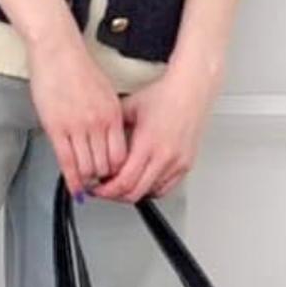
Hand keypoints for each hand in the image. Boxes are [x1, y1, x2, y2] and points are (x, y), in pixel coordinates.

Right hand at [27, 23, 127, 196]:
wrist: (57, 51)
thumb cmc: (78, 68)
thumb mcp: (105, 94)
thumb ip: (109, 118)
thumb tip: (109, 141)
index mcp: (112, 114)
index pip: (121, 155)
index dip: (118, 172)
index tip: (114, 177)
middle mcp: (98, 123)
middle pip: (106, 166)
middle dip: (104, 181)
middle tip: (100, 187)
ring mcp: (77, 127)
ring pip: (87, 168)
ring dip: (87, 181)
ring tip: (86, 186)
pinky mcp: (57, 128)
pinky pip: (67, 162)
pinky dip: (72, 179)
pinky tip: (74, 187)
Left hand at [91, 57, 221, 202]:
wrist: (190, 91)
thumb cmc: (163, 96)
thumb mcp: (128, 109)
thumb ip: (112, 131)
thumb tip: (95, 146)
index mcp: (147, 143)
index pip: (123, 181)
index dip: (106, 190)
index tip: (97, 188)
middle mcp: (164, 156)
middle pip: (134, 192)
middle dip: (115, 195)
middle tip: (105, 191)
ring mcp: (177, 162)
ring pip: (149, 193)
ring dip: (132, 193)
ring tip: (121, 185)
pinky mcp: (185, 165)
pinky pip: (165, 189)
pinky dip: (150, 190)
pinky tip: (141, 183)